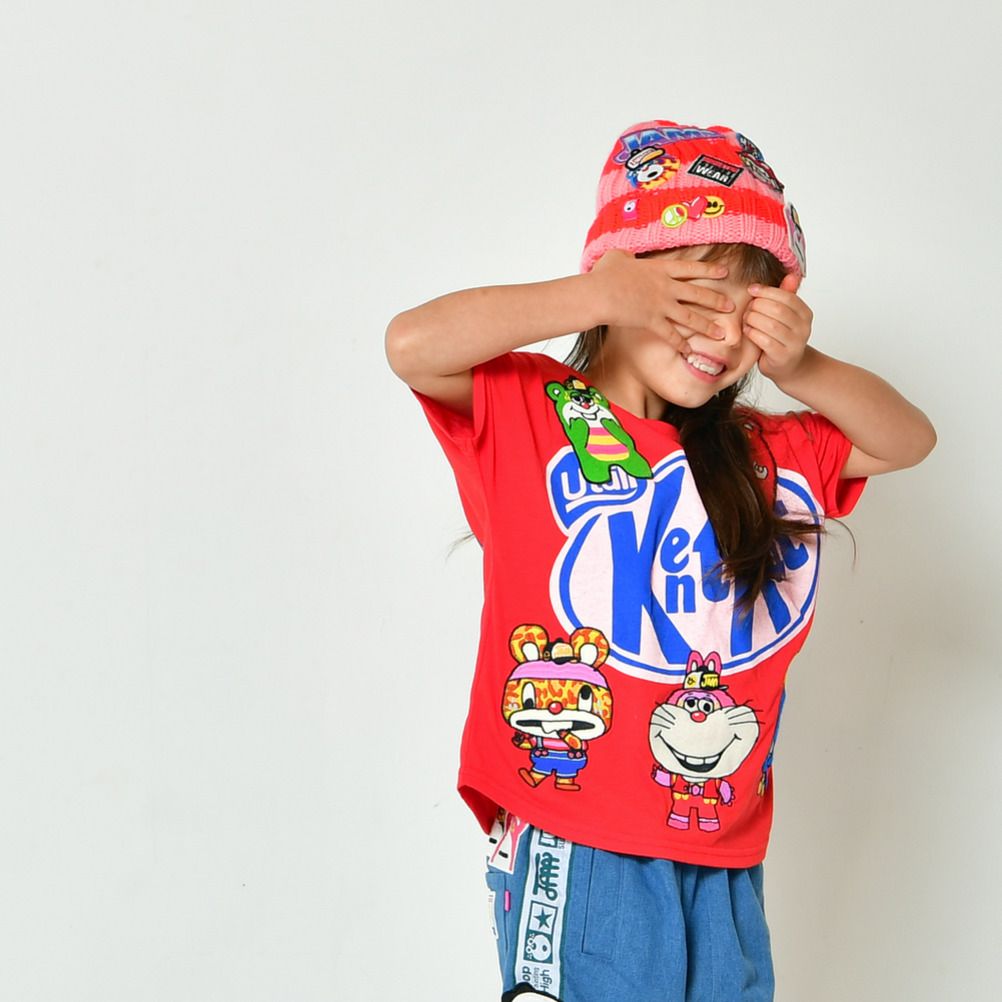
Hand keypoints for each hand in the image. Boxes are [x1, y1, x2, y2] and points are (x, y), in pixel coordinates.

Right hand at [591, 249, 735, 353]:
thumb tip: (626, 256)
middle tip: (731, 306)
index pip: (691, 269)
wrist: (600, 293)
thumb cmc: (604, 274)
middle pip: (698, 294)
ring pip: (691, 317)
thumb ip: (626, 256)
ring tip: (721, 333)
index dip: (710, 270)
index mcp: (660, 269)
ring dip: (707, 326)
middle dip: (717, 301)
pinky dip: (680, 344)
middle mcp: (666, 287)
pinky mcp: (652, 322)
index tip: (725, 272)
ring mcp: (661, 305)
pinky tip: (689, 351)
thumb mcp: (616, 257)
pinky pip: (671, 335)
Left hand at [743, 274, 813, 383]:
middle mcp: (804, 328)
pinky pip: (764, 340)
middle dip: (757, 306)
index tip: (751, 289)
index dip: (766, 291)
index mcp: (805, 314)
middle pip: (777, 309)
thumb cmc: (782, 338)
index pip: (786, 296)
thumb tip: (791, 275)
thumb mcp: (785, 315)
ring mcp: (795, 343)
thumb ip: (786, 296)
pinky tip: (748, 331)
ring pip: (770, 324)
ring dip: (753, 319)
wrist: (787, 367)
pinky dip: (752, 333)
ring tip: (746, 319)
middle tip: (747, 308)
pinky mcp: (782, 356)